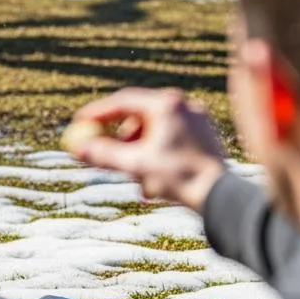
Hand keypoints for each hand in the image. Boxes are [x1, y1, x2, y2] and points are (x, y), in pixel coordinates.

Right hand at [71, 88, 226, 212]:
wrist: (221, 196)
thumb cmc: (180, 177)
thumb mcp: (135, 165)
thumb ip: (105, 154)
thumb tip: (78, 148)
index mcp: (166, 105)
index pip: (122, 102)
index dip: (98, 114)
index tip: (80, 123)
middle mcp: (182, 105)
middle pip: (138, 115)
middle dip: (120, 137)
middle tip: (102, 148)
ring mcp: (196, 118)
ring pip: (154, 130)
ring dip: (139, 152)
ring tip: (137, 178)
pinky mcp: (204, 133)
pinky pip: (171, 137)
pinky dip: (157, 153)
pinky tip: (156, 180)